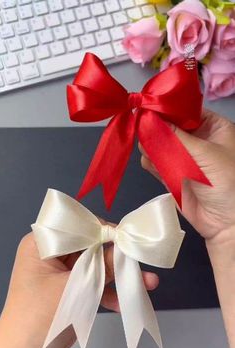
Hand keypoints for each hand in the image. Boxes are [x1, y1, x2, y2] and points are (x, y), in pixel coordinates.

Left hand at [0, 231, 158, 347]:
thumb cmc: (40, 318)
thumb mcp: (75, 289)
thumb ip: (103, 267)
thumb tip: (126, 248)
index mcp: (42, 243)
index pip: (78, 227)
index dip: (105, 231)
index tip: (129, 240)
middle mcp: (51, 252)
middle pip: (90, 246)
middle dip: (117, 257)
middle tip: (142, 261)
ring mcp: (61, 270)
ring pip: (95, 265)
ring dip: (118, 275)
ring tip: (148, 283)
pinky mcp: (69, 286)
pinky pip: (91, 282)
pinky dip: (107, 291)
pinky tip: (126, 301)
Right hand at [139, 109, 234, 242]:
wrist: (226, 222)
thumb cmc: (227, 182)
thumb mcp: (205, 154)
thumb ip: (175, 137)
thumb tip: (149, 119)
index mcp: (213, 128)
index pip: (187, 111)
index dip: (168, 109)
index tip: (148, 107)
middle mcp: (197, 141)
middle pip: (170, 128)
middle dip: (155, 127)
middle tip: (140, 126)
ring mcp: (183, 159)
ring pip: (160, 146)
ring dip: (150, 145)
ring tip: (143, 145)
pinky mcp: (172, 176)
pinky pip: (156, 165)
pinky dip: (149, 161)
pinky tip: (147, 159)